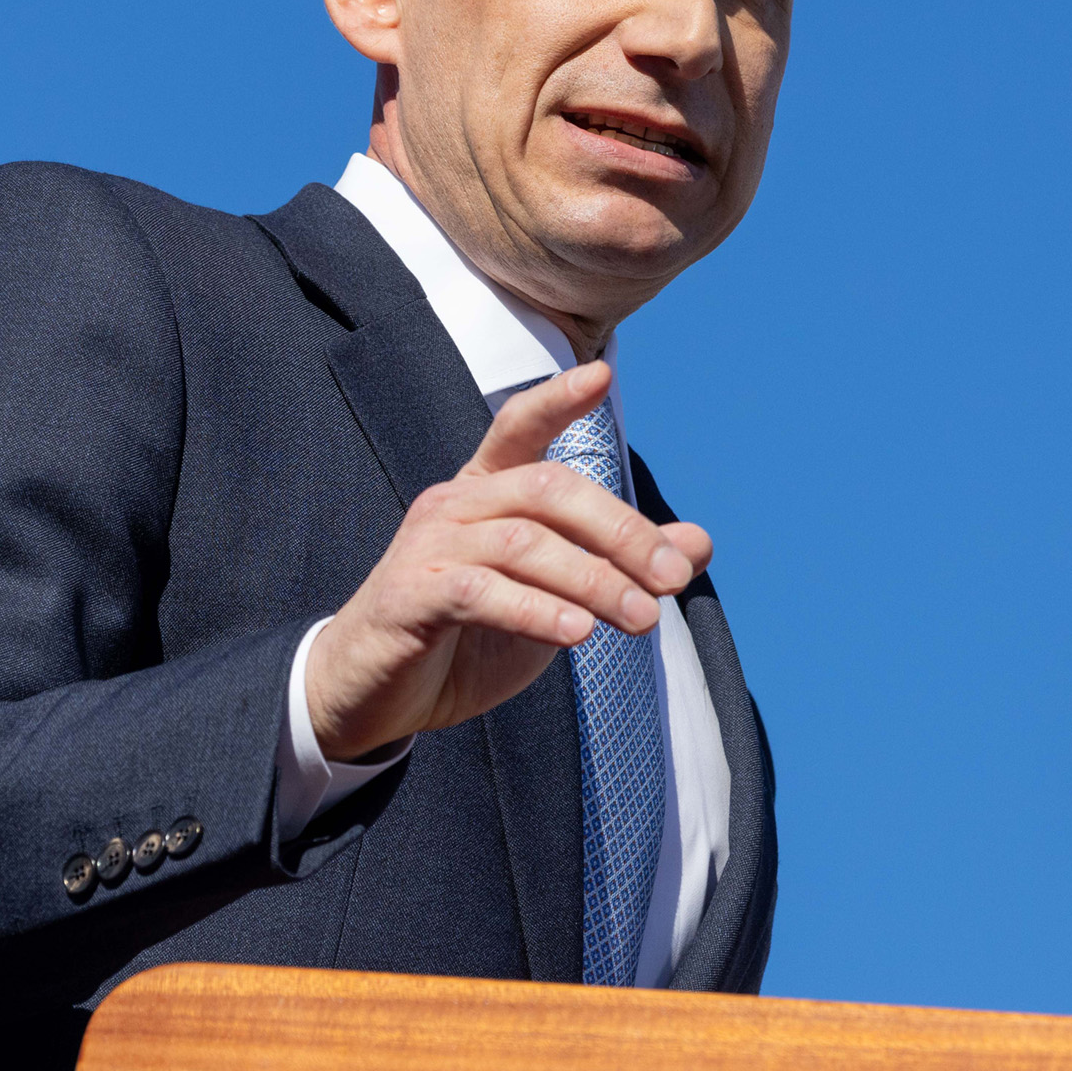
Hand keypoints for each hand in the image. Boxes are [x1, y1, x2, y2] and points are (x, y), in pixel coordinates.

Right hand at [304, 359, 712, 761]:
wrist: (372, 697)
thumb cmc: (464, 638)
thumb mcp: (554, 599)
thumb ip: (617, 566)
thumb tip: (699, 544)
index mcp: (485, 491)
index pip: (519, 426)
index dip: (558, 399)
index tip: (602, 373)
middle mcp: (454, 504)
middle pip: (548, 490)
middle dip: (621, 531)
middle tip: (674, 578)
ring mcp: (427, 547)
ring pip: (524, 543)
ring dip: (594, 581)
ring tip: (644, 619)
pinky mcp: (409, 597)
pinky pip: (479, 592)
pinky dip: (536, 610)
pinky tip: (577, 633)